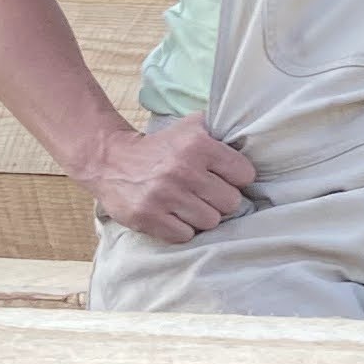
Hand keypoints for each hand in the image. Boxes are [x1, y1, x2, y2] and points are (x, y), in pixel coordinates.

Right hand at [81, 115, 255, 244]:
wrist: (110, 160)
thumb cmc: (160, 147)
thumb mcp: (191, 127)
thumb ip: (222, 131)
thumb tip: (253, 136)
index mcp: (198, 145)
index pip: (245, 175)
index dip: (236, 178)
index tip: (223, 177)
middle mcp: (182, 170)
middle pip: (230, 202)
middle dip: (219, 199)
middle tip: (204, 193)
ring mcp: (163, 195)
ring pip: (210, 222)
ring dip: (201, 216)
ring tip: (188, 204)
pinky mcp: (146, 217)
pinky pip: (184, 235)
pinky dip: (181, 229)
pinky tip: (172, 215)